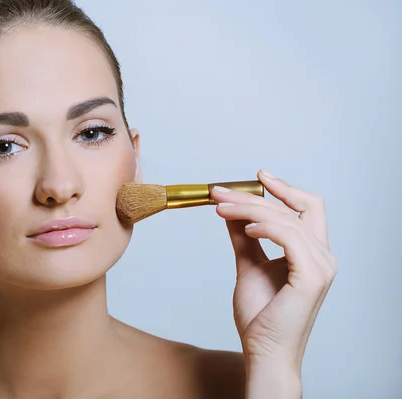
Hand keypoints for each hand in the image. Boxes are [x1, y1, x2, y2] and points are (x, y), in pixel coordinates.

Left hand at [211, 170, 336, 371]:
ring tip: (220, 209)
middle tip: (219, 193)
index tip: (258, 176)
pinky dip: (266, 226)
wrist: (263, 351)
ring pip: (286, 219)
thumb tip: (231, 211)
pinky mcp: (312, 276)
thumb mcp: (248, 265)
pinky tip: (245, 227)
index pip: (308, 208)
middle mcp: (322, 257)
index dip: (285, 188)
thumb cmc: (260, 316)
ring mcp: (321, 266)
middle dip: (252, 196)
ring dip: (249, 209)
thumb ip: (244, 237)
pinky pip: (290, 236)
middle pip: (293, 208)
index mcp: (311, 254)